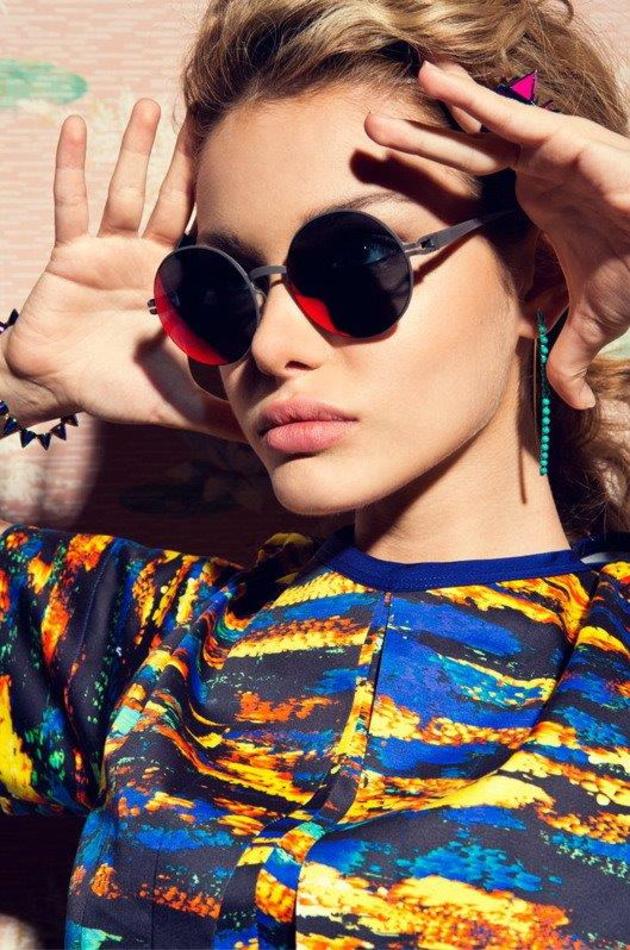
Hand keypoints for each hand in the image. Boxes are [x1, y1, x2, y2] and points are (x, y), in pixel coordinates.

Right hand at [5, 100, 246, 441]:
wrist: (57, 387)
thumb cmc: (117, 390)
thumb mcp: (178, 404)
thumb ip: (221, 416)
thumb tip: (265, 438)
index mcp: (175, 289)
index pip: (209, 242)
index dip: (229, 211)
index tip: (257, 176)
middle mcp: (146, 261)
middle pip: (174, 201)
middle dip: (190, 162)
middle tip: (211, 116)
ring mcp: (108, 251)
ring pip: (126, 190)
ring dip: (136, 149)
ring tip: (150, 104)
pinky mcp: (71, 251)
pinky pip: (71, 202)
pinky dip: (73, 166)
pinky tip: (78, 126)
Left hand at [364, 58, 629, 409]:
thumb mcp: (593, 319)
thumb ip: (569, 354)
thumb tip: (578, 405)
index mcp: (534, 205)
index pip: (473, 193)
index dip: (433, 185)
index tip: (388, 188)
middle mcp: (536, 173)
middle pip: (462, 158)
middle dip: (415, 147)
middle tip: (368, 135)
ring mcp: (548, 154)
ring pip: (480, 131)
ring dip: (434, 115)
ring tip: (385, 102)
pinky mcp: (566, 143)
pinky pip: (513, 118)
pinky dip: (475, 102)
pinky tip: (436, 84)